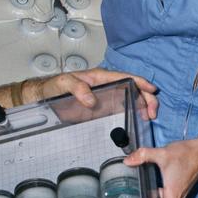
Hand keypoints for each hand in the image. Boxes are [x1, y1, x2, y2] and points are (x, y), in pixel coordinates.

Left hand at [20, 67, 158, 118]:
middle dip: (146, 98)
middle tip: (152, 112)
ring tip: (149, 117)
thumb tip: (92, 100)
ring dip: (142, 105)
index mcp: (101, 77)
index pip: (126, 77)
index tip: (152, 90)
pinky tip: (137, 120)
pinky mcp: (102, 106)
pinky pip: (121, 107)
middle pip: (133, 88)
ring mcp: (106, 96)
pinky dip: (133, 112)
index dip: (140, 83)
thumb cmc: (54, 87)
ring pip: (130, 97)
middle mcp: (107, 85)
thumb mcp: (64, 84)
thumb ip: (77, 88)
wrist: (45, 96)